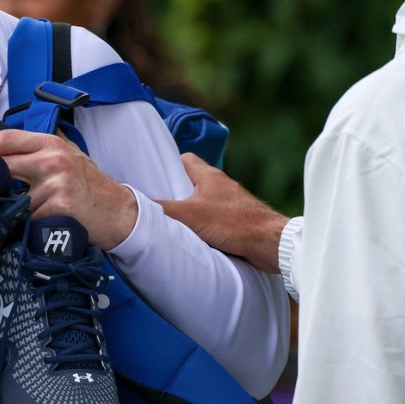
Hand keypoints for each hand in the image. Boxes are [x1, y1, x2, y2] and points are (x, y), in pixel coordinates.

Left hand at [0, 129, 137, 249]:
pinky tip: (40, 225)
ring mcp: (55, 182)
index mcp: (50, 143)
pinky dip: (28, 225)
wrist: (118, 212)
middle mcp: (52, 159)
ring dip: (12, 210)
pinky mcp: (58, 206)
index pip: (3, 138)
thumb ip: (37, 149)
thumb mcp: (68, 154)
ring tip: (27, 214)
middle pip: (1, 166)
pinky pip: (27, 218)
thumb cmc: (89, 185)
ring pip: (12, 198)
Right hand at [158, 154, 288, 273]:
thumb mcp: (190, 215)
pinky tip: (194, 239)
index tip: (150, 179)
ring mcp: (229, 203)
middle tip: (157, 206)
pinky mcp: (236, 221)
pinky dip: (202, 227)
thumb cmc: (234, 224)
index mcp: (209, 175)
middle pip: (190, 183)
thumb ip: (162, 209)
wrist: (270, 243)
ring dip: (188, 213)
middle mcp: (220, 186)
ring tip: (171, 225)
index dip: (166, 167)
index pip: (183, 160)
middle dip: (173, 194)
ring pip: (201, 202)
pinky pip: (212, 219)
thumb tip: (135, 204)